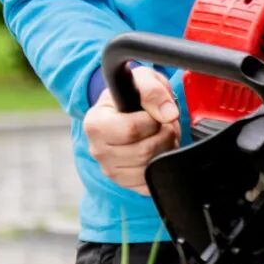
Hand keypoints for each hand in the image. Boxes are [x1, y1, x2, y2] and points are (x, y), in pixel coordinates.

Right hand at [84, 66, 180, 194]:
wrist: (129, 110)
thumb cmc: (133, 93)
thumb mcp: (141, 79)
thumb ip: (153, 89)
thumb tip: (168, 114)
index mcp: (95, 124)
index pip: (130, 130)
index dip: (152, 120)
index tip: (153, 112)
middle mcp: (98, 151)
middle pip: (143, 152)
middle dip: (164, 135)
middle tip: (165, 123)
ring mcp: (111, 171)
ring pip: (150, 169)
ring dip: (166, 150)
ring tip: (163, 135)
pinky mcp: (127, 184)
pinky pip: (153, 183)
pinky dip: (163, 167)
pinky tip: (160, 151)